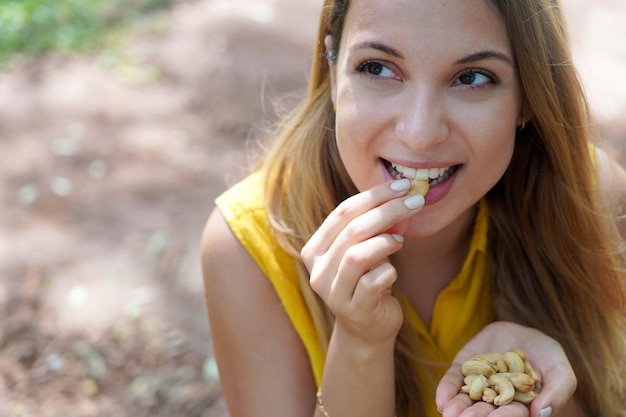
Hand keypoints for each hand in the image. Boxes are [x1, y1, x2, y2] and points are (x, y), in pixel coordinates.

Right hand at [301, 179, 422, 343]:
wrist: (367, 329)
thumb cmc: (367, 281)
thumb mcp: (365, 250)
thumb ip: (372, 227)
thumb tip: (401, 194)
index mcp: (314, 250)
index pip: (343, 212)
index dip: (374, 196)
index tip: (402, 186)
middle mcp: (317, 271)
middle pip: (353, 230)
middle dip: (388, 211)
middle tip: (416, 201)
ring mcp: (333, 293)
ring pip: (357, 255)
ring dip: (385, 242)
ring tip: (401, 240)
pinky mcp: (354, 309)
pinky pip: (374, 281)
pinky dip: (389, 271)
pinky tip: (393, 272)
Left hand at [436, 321, 576, 416]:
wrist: (521, 331)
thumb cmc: (546, 354)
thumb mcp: (560, 370)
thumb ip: (557, 392)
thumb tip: (542, 413)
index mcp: (520, 406)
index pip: (512, 414)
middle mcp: (495, 399)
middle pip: (484, 411)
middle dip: (475, 416)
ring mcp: (477, 385)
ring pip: (465, 400)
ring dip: (457, 407)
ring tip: (450, 413)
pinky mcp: (462, 370)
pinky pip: (452, 381)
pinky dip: (446, 390)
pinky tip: (441, 400)